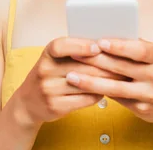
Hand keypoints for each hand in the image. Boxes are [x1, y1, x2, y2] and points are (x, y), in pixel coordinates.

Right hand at [13, 37, 127, 128]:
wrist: (28, 103)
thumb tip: (105, 46)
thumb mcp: (54, 59)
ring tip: (120, 78)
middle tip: (123, 64)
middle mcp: (44, 70)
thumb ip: (74, 52)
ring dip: (104, 81)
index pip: (60, 46)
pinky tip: (106, 91)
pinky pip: (83, 99)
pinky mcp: (55, 106)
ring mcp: (48, 90)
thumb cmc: (50, 75)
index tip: (97, 47)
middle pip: (79, 66)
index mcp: (47, 54)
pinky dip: (97, 95)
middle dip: (104, 65)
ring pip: (83, 84)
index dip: (80, 45)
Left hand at [67, 39, 152, 125]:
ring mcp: (150, 95)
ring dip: (91, 82)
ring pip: (115, 88)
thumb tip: (107, 36)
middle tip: (75, 55)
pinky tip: (84, 88)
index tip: (99, 42)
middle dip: (96, 61)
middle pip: (122, 68)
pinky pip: (117, 99)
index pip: (139, 50)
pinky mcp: (142, 109)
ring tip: (72, 76)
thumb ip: (137, 46)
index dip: (119, 46)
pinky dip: (99, 92)